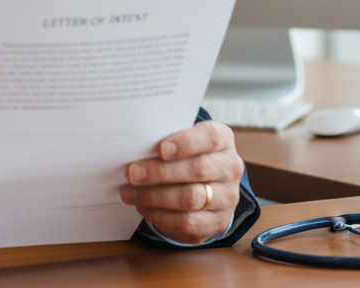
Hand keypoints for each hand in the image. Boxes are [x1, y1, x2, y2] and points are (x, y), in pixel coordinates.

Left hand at [120, 120, 243, 243]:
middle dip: (160, 172)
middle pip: (198, 169)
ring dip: (154, 196)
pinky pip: (187, 222)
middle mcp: (230, 167)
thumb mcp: (182, 141)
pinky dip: (160, 215)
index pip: (210, 137)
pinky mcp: (218, 221)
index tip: (160, 149)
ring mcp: (227, 197)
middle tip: (132, 173)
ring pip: (190, 198)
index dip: (185, 142)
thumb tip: (135, 146)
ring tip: (128, 192)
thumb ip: (166, 141)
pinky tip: (142, 207)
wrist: (207, 187)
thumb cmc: (185, 156)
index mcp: (223, 139)